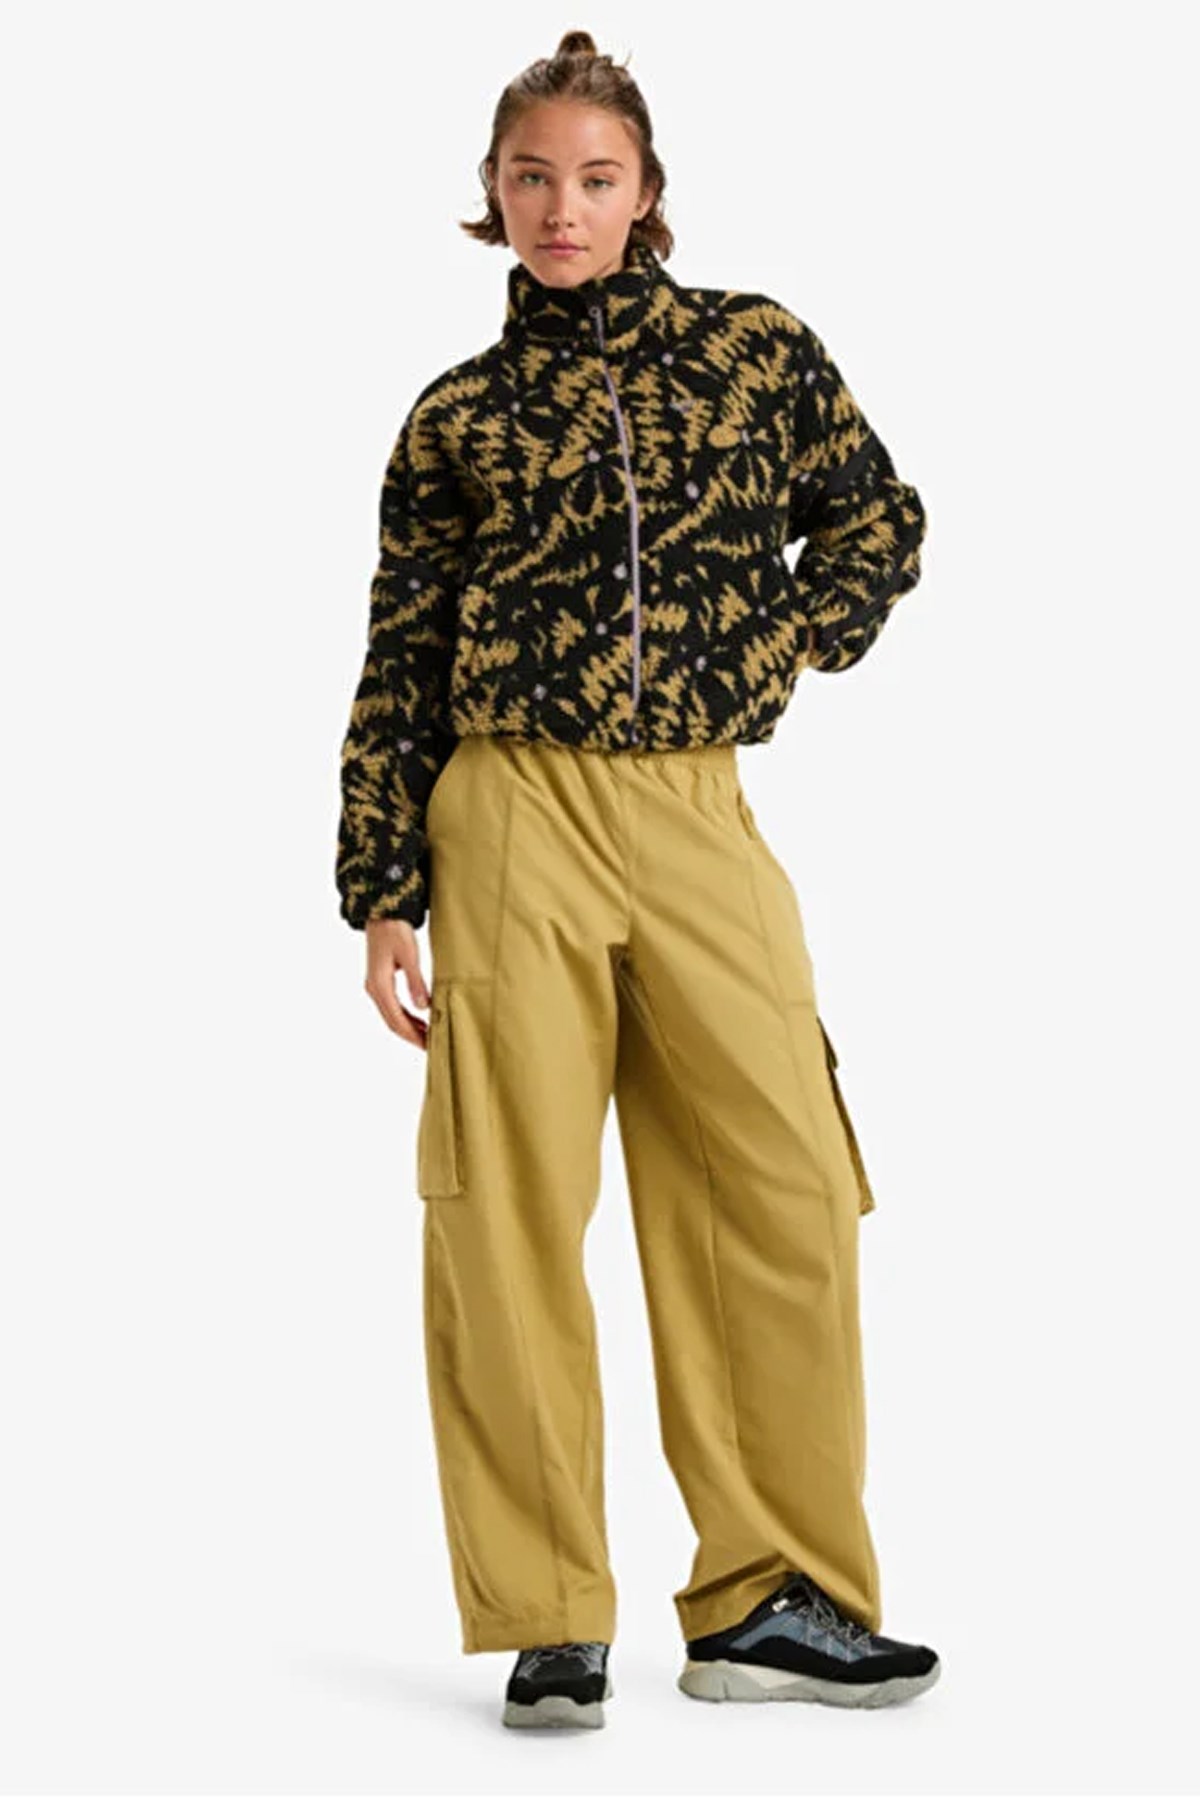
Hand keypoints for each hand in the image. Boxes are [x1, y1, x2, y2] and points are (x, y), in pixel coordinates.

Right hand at [363, 918, 430, 1047]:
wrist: (381, 913)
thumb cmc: (395, 930)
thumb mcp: (409, 955)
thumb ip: (416, 982)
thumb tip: (424, 1008)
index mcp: (379, 985)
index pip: (397, 1019)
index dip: (413, 1035)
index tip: (428, 1046)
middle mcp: (374, 989)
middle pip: (392, 1021)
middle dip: (411, 1035)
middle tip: (430, 1047)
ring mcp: (375, 986)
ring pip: (391, 1015)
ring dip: (408, 1027)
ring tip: (427, 1036)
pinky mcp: (379, 981)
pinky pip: (391, 1005)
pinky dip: (405, 1015)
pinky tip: (418, 1019)